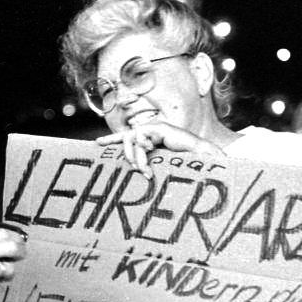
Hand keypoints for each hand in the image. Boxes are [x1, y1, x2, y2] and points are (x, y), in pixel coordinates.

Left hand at [96, 121, 223, 176]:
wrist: (204, 159)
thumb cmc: (186, 165)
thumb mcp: (161, 166)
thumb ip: (147, 165)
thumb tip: (135, 173)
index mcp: (151, 140)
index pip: (127, 137)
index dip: (112, 139)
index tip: (97, 143)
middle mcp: (151, 131)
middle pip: (126, 136)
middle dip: (122, 150)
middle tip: (133, 167)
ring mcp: (156, 128)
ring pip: (132, 138)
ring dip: (136, 156)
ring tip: (144, 170)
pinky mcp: (160, 128)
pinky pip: (141, 137)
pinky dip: (143, 149)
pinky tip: (151, 154)